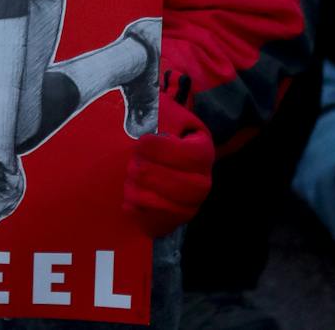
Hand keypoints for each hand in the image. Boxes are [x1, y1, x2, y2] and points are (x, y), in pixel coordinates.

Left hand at [122, 97, 213, 237]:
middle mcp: (202, 183)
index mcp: (203, 152)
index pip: (190, 156)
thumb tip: (145, 127)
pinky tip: (131, 192)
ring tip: (131, 174)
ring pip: (162, 206)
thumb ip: (157, 116)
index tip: (142, 141)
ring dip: (137, 189)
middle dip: (149, 172)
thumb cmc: (159, 128)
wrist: (158, 151)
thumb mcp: (161, 111)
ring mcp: (187, 206)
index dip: (163, 150)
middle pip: (179, 187)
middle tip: (133, 161)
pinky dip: (134, 207)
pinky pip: (150, 222)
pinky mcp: (168, 222)